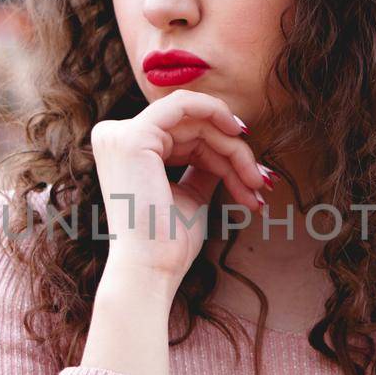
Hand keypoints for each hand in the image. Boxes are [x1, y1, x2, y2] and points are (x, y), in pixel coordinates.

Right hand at [91, 89, 268, 283]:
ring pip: (195, 121)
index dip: (223, 151)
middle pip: (191, 127)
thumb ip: (202, 165)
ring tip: (255, 181)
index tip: (254, 176)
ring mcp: (120, 134)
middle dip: (233, 152)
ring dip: (233, 148)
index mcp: (124, 150)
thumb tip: (231, 143)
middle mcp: (114, 137)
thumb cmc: (168, 242)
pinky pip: (183, 104)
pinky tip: (239, 135)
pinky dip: (215, 113)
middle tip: (261, 181)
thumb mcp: (190, 194)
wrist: (152, 269)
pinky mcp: (133, 135)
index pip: (182, 137)